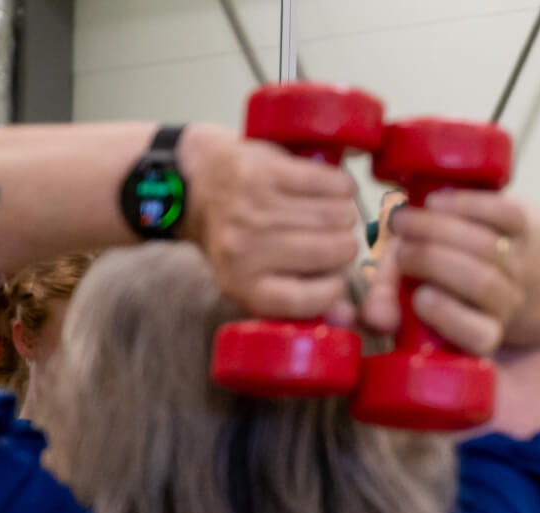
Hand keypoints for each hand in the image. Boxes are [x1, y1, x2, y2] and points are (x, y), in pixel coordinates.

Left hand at [182, 124, 362, 324]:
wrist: (191, 185)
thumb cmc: (236, 237)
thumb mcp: (256, 280)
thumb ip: (302, 300)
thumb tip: (348, 315)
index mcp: (244, 285)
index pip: (313, 299)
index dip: (335, 287)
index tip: (335, 275)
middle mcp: (246, 248)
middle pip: (337, 251)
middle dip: (344, 244)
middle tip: (331, 237)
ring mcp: (256, 207)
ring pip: (341, 215)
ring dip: (344, 214)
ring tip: (329, 212)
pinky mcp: (265, 171)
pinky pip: (333, 183)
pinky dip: (342, 186)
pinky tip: (333, 189)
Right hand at [362, 189, 530, 356]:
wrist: (498, 251)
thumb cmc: (438, 277)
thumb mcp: (409, 294)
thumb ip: (389, 305)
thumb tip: (376, 317)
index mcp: (485, 329)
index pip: (481, 335)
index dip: (450, 315)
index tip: (419, 298)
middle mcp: (509, 300)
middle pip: (481, 283)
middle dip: (432, 261)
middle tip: (399, 248)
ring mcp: (519, 262)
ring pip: (487, 248)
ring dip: (438, 229)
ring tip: (402, 220)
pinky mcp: (526, 226)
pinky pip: (505, 212)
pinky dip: (466, 204)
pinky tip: (434, 202)